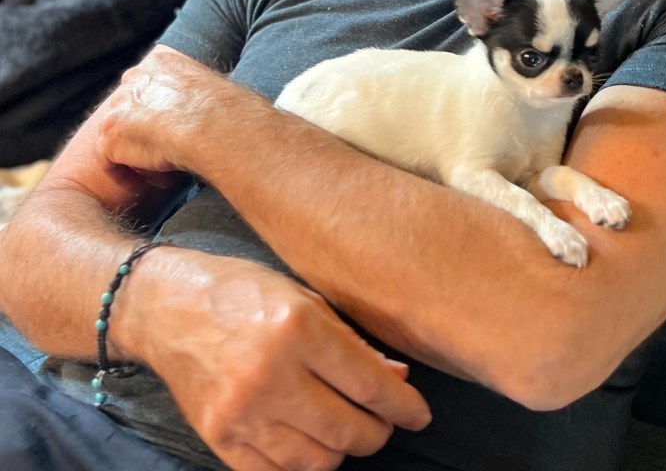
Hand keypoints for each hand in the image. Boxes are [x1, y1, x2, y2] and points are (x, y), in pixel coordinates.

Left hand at [95, 46, 270, 180]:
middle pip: (127, 108)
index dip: (157, 112)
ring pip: (120, 136)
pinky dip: (129, 175)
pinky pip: (110, 161)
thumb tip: (218, 112)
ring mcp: (118, 106)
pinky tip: (155, 179)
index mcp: (162, 60)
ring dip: (139, 155)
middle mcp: (135, 77)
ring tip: (165, 169)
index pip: (148, 84)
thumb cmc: (228, 112)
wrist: (213, 125)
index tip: (171, 130)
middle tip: (164, 151)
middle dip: (142, 132)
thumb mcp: (215, 88)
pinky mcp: (111, 135)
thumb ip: (199, 93)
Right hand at [122, 248, 431, 470]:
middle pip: (349, 430)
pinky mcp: (219, 438)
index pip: (370, 385)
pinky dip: (301, 465)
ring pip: (318, 461)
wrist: (166, 307)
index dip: (404, 406)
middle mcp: (271, 373)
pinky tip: (308, 443)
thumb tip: (397, 379)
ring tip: (343, 428)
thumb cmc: (241, 291)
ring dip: (341, 450)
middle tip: (382, 421)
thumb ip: (350, 341)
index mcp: (298, 327)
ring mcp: (242, 412)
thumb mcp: (302, 297)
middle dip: (378, 432)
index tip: (420, 414)